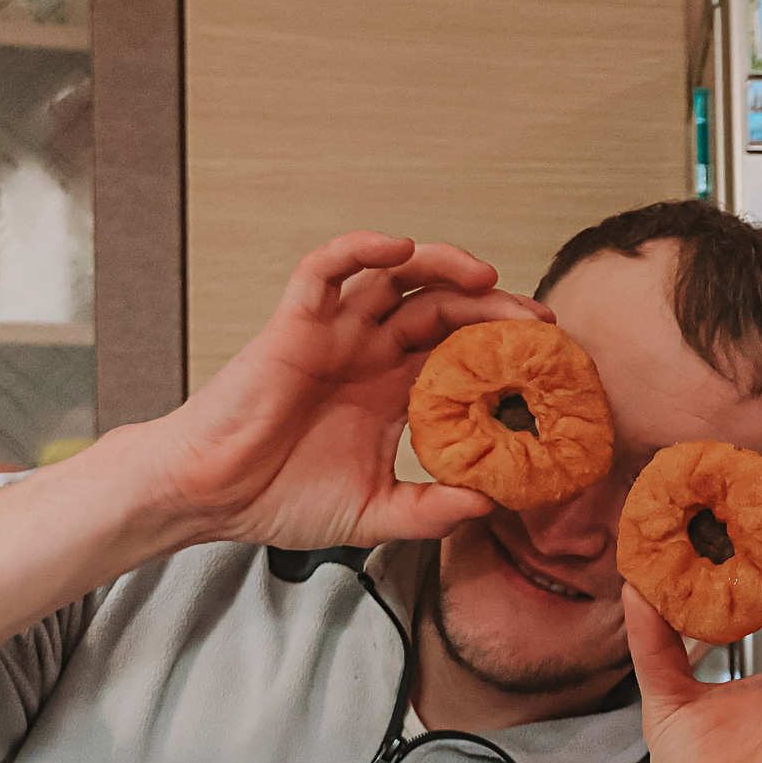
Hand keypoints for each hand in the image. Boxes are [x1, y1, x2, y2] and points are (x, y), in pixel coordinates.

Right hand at [138, 231, 548, 550]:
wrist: (214, 496)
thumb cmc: (283, 500)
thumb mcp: (375, 514)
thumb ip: (431, 510)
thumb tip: (489, 504)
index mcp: (393, 392)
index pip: (461, 354)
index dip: (503, 349)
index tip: (548, 362)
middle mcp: (370, 354)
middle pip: (442, 307)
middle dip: (492, 306)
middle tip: (536, 321)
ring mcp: (335, 333)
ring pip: (394, 276)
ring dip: (441, 264)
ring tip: (484, 276)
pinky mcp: (295, 322)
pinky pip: (326, 267)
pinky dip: (360, 248)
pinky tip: (396, 248)